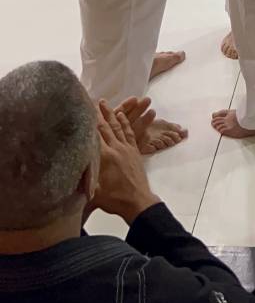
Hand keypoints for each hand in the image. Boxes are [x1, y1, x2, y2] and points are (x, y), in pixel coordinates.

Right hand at [89, 101, 160, 224]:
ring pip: (118, 126)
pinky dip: (125, 123)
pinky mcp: (134, 151)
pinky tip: (122, 115)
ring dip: (111, 114)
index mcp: (105, 157)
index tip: (82, 111)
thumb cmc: (114, 200)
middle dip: (98, 114)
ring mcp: (126, 148)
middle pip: (105, 127)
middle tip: (91, 101)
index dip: (88, 123)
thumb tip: (68, 175)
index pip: (94, 136)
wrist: (138, 202)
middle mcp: (116, 148)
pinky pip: (129, 133)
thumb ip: (83, 182)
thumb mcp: (94, 193)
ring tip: (104, 103)